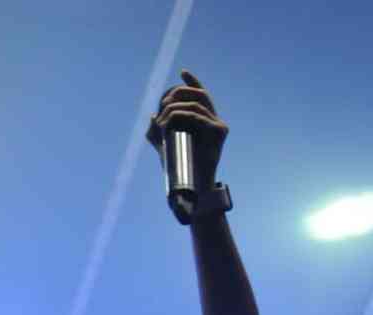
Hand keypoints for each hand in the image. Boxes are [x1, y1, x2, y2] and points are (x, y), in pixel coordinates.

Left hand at [145, 70, 226, 188]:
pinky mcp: (220, 131)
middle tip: (164, 103)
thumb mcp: (163, 146)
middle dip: (179, 92)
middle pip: (199, 94)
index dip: (192, 82)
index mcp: (203, 120)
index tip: (182, 71)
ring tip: (163, 119)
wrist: (192, 185)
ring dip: (176, 108)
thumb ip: (156, 132)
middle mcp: (214, 120)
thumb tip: (152, 116)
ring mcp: (218, 125)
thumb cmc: (179, 167)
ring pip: (196, 104)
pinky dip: (183, 115)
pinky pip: (200, 116)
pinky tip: (171, 120)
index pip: (200, 95)